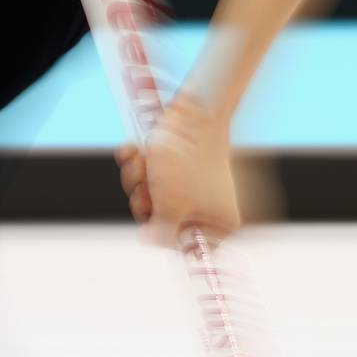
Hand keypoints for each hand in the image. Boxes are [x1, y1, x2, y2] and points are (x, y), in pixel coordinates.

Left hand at [114, 94, 241, 247]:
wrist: (193, 109)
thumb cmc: (188, 162)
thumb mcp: (171, 208)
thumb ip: (160, 234)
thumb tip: (149, 240)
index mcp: (220, 223)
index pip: (185, 247)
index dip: (163, 237)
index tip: (154, 223)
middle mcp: (206, 205)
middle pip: (160, 220)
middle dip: (144, 201)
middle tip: (148, 189)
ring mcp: (187, 183)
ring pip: (148, 194)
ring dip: (137, 178)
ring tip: (146, 162)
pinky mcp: (172, 161)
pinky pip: (146, 171)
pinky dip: (136, 159)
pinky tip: (137, 149)